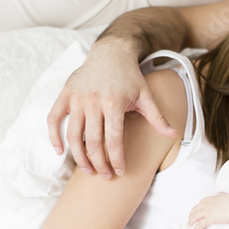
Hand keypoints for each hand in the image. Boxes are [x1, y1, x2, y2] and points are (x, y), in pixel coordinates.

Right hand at [46, 40, 175, 177]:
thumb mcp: (146, 95)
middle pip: (93, 141)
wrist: (111, 52)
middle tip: (105, 176)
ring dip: (79, 156)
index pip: (113, 139)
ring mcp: (77, 98)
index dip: (116, 158)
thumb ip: (157, 117)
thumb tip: (174, 134)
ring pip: (73, 135)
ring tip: (88, 170)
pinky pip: (53, 118)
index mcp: (114, 102)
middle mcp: (93, 101)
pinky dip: (54, 136)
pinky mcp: (65, 95)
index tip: (119, 171)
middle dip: (99, 163)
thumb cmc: (130, 76)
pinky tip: (60, 151)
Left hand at [188, 193, 228, 228]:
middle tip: (190, 218)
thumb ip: (222, 195)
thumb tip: (221, 193)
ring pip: (195, 216)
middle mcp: (208, 204)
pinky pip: (199, 225)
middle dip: (192, 214)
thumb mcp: (227, 196)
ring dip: (191, 221)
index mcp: (212, 198)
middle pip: (196, 209)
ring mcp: (207, 211)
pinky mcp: (209, 219)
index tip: (196, 210)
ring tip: (189, 225)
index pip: (201, 202)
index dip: (197, 207)